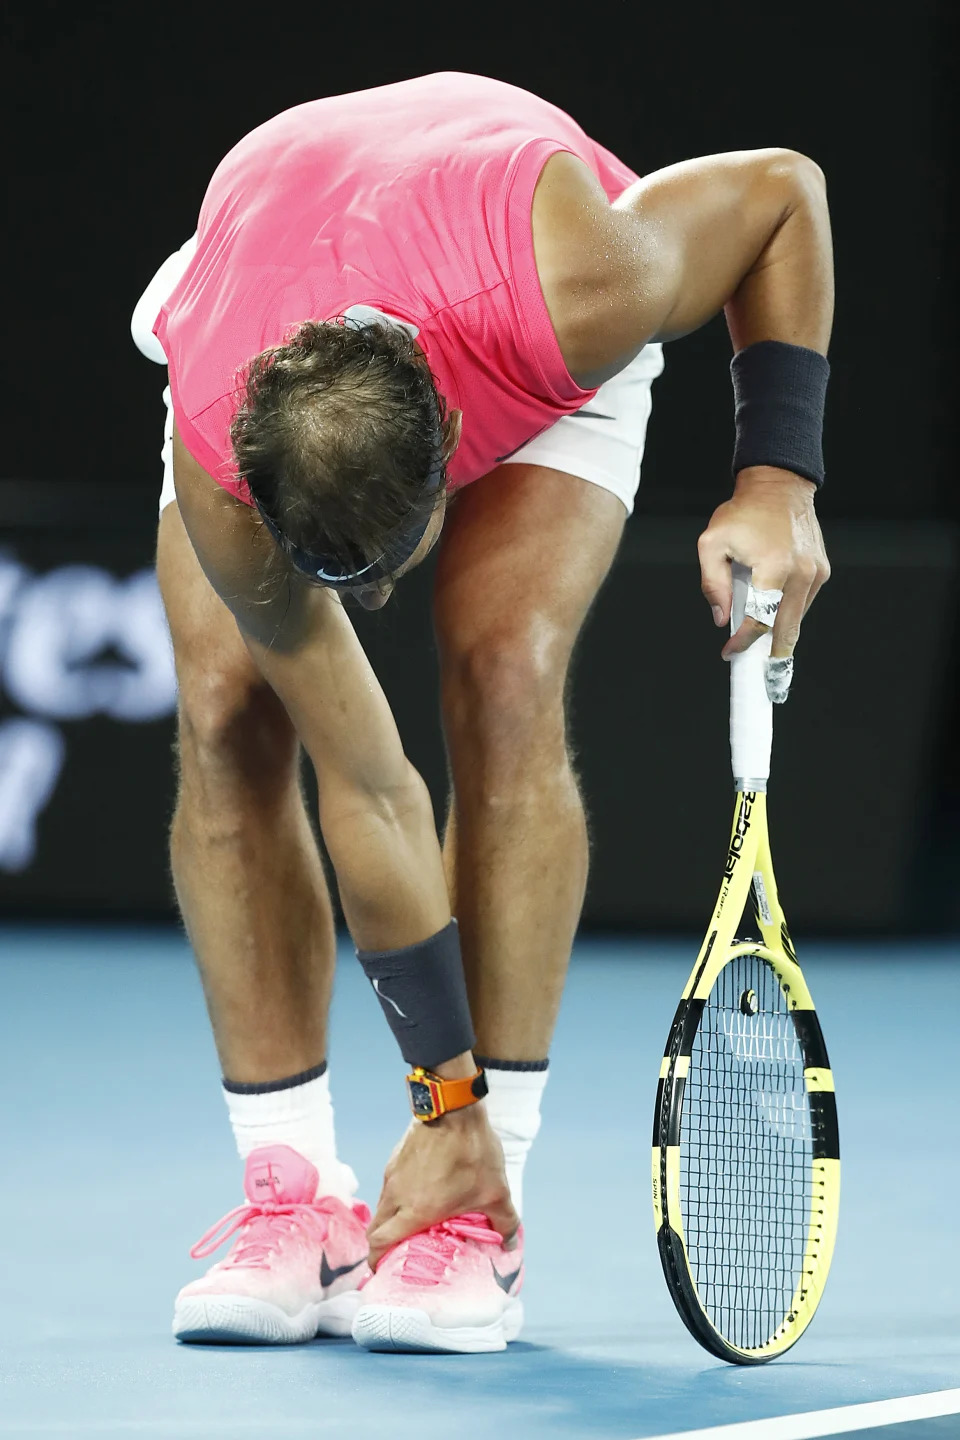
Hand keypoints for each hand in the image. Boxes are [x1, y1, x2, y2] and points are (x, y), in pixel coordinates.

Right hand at [366, 1104, 518, 1269]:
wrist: (454, 1108)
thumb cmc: (472, 1153)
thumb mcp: (496, 1191)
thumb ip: (505, 1221)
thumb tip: (510, 1243)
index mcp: (414, 1212)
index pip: (379, 1244)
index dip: (377, 1262)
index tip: (385, 1272)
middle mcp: (396, 1197)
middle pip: (375, 1230)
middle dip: (383, 1245)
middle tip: (400, 1252)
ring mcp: (392, 1176)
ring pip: (382, 1208)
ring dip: (391, 1221)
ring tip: (414, 1224)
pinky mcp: (395, 1159)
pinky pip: (390, 1187)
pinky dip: (398, 1199)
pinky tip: (420, 1194)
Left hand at [697, 466, 829, 658]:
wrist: (779, 487)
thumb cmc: (743, 512)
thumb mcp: (712, 543)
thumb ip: (713, 584)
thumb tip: (721, 619)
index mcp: (774, 567)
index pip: (760, 620)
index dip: (743, 642)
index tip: (730, 652)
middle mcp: (800, 573)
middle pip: (786, 629)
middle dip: (773, 657)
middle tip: (762, 680)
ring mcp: (816, 573)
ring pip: (795, 618)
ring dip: (779, 634)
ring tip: (762, 649)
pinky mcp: (822, 571)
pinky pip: (802, 602)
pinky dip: (787, 613)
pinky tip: (773, 615)